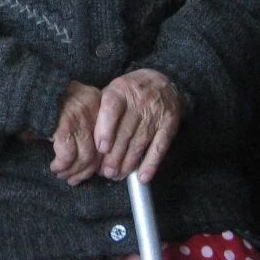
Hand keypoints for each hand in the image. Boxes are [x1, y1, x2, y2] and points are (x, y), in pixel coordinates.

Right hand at [50, 81, 102, 184]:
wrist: (29, 88)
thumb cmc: (51, 100)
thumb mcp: (76, 106)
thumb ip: (87, 127)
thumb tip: (93, 161)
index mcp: (101, 104)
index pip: (109, 140)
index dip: (100, 160)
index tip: (92, 171)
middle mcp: (94, 110)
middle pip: (99, 151)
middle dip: (86, 170)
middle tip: (74, 179)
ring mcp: (80, 117)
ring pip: (85, 157)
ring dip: (72, 171)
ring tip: (62, 174)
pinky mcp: (64, 125)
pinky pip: (67, 155)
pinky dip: (61, 166)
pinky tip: (55, 167)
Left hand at [95, 68, 183, 183]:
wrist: (162, 82)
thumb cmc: (130, 91)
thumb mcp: (114, 90)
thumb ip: (101, 110)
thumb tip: (90, 142)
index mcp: (121, 90)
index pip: (112, 109)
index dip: (106, 130)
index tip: (101, 149)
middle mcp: (139, 101)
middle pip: (125, 132)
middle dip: (114, 156)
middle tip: (106, 172)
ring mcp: (156, 114)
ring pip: (140, 143)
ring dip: (128, 163)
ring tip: (117, 176)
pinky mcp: (169, 125)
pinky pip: (159, 147)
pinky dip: (151, 164)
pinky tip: (142, 177)